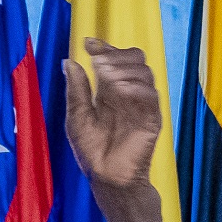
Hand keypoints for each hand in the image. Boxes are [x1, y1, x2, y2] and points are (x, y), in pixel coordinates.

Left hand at [63, 37, 163, 221]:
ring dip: (124, 69)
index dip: (104, 47)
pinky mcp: (152, 119)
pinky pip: (151, 95)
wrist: (107, 177)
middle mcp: (127, 94)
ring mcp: (141, 105)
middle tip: (98, 63)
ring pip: (145, 72)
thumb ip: (76, 89)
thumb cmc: (91, 151)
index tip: (88, 44)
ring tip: (106, 77)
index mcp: (109, 91)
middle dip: (117, 55)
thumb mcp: (76, 116)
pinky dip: (136, 88)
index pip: (114, 59)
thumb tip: (69, 60)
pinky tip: (120, 91)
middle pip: (134, 59)